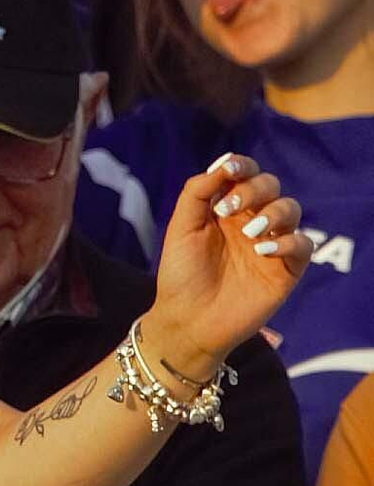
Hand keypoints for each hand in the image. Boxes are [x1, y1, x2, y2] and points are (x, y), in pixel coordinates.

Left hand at [144, 154, 310, 378]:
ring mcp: (270, 243)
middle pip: (270, 185)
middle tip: (226, 210)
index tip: (229, 169)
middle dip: (252, 189)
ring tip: (248, 233)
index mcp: (226, 207)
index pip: (245, 174)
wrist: (188, 320)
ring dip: (273, 212)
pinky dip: (287, 242)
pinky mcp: (286, 270)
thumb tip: (222, 165)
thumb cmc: (182, 273)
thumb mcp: (181, 227)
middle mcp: (251, 220)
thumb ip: (197, 192)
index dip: (242, 165)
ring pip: (291, 209)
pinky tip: (262, 251)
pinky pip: (302, 244)